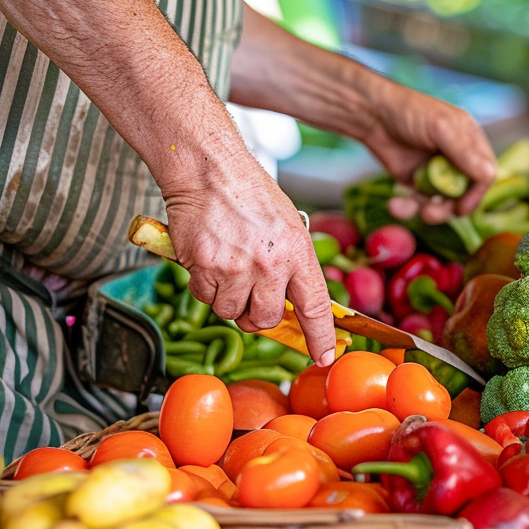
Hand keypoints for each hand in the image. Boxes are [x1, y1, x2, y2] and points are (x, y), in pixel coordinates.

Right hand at [164, 156, 337, 366]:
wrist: (211, 171)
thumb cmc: (251, 196)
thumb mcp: (290, 227)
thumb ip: (294, 266)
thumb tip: (297, 305)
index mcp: (298, 253)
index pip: (315, 307)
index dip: (320, 337)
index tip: (324, 357)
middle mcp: (269, 264)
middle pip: (265, 319)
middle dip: (257, 315)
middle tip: (252, 293)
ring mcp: (235, 267)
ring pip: (231, 312)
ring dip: (228, 299)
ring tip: (229, 267)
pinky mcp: (204, 266)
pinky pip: (204, 297)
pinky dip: (205, 286)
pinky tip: (209, 259)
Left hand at [361, 79, 496, 214]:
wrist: (371, 115)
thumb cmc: (409, 112)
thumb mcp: (440, 127)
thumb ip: (464, 152)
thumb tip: (490, 175)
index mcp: (470, 142)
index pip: (485, 173)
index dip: (477, 193)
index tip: (462, 207)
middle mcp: (457, 159)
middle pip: (465, 194)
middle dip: (450, 207)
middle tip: (432, 213)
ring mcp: (436, 173)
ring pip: (443, 203)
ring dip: (431, 212)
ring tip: (414, 211)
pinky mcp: (417, 183)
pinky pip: (419, 203)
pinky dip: (408, 208)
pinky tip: (395, 205)